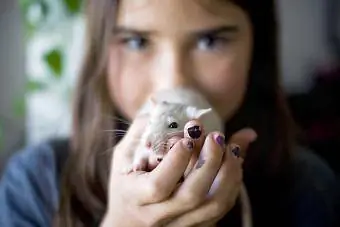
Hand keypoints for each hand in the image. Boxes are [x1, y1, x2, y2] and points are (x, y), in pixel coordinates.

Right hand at [101, 115, 255, 226]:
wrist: (128, 221)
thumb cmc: (126, 183)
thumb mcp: (124, 156)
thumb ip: (141, 130)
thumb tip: (161, 104)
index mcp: (136, 196)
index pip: (158, 185)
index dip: (176, 160)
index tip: (187, 137)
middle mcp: (158, 215)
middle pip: (192, 196)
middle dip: (209, 162)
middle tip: (216, 136)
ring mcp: (180, 223)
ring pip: (214, 205)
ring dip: (229, 174)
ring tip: (231, 147)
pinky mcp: (197, 225)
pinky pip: (222, 207)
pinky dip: (233, 183)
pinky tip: (233, 162)